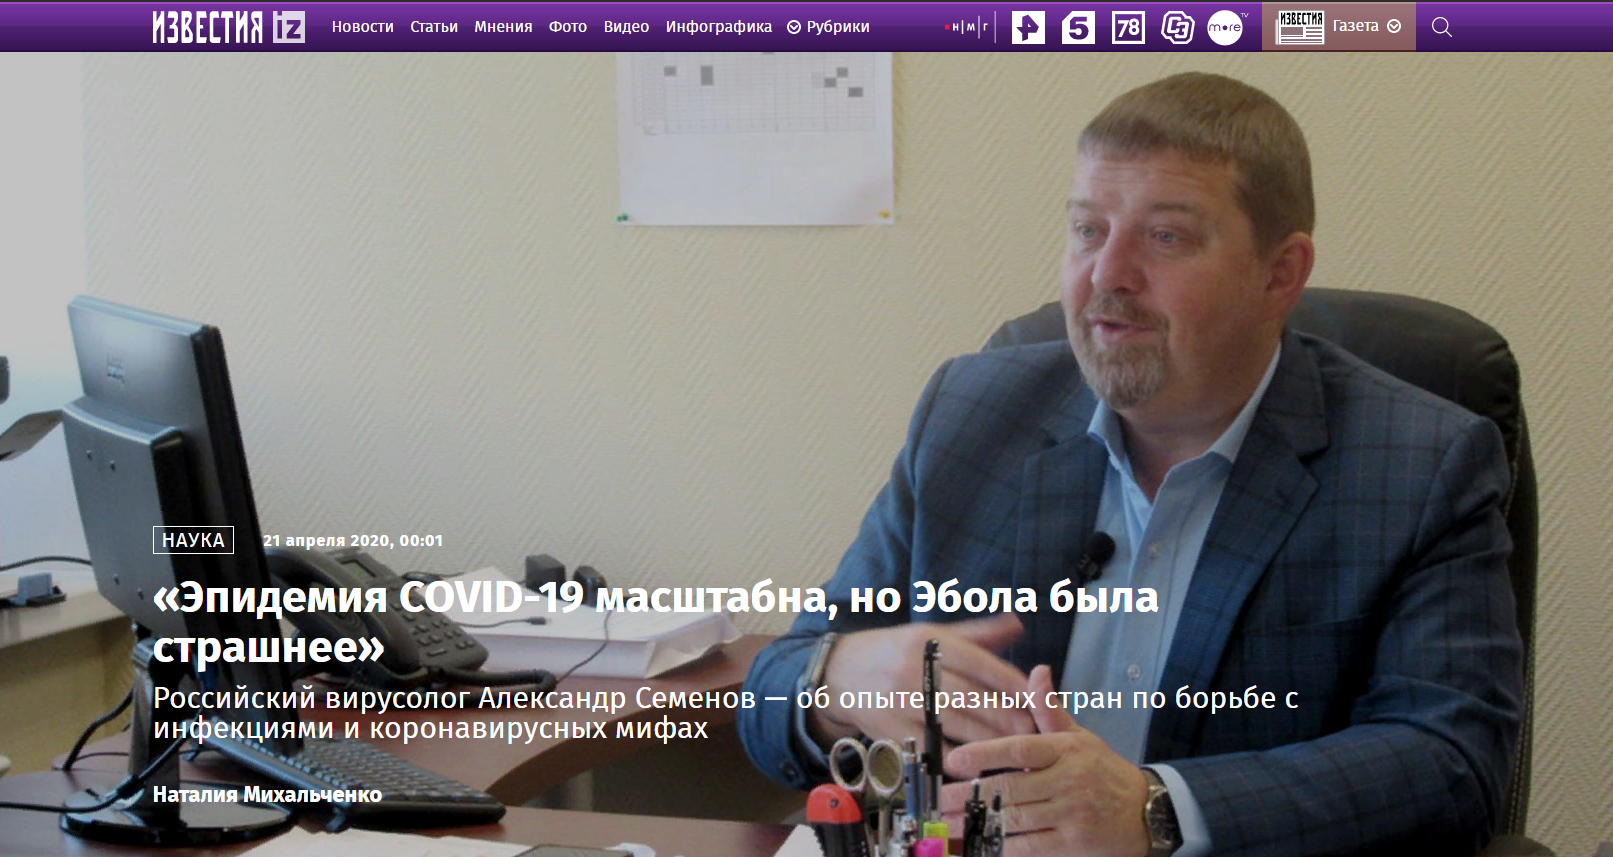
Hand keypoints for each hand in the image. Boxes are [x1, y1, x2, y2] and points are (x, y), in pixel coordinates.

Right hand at [806, 615, 1035, 747]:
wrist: (839, 674)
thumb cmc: (894, 653)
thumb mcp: (931, 635)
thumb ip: (977, 634)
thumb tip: (1018, 625)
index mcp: (927, 642)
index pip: (976, 662)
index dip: (1008, 681)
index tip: (1034, 695)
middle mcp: (913, 670)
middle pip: (968, 697)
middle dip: (1004, 715)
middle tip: (1033, 729)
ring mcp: (900, 703)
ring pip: (952, 725)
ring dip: (986, 739)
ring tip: (1013, 748)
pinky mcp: (891, 731)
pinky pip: (928, 748)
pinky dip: (954, 759)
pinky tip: (974, 766)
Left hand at [939, 665, 1150, 856]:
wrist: (1145, 811)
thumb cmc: (1102, 771)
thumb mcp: (1079, 737)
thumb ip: (1048, 709)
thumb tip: (1038, 671)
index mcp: (1066, 750)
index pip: (1020, 748)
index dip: (985, 754)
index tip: (955, 760)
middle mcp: (1069, 781)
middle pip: (1010, 788)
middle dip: (969, 796)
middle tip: (939, 799)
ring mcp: (1072, 815)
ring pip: (1016, 820)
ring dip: (979, 824)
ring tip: (949, 825)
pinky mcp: (1074, 844)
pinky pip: (1031, 847)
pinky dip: (1004, 847)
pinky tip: (983, 844)